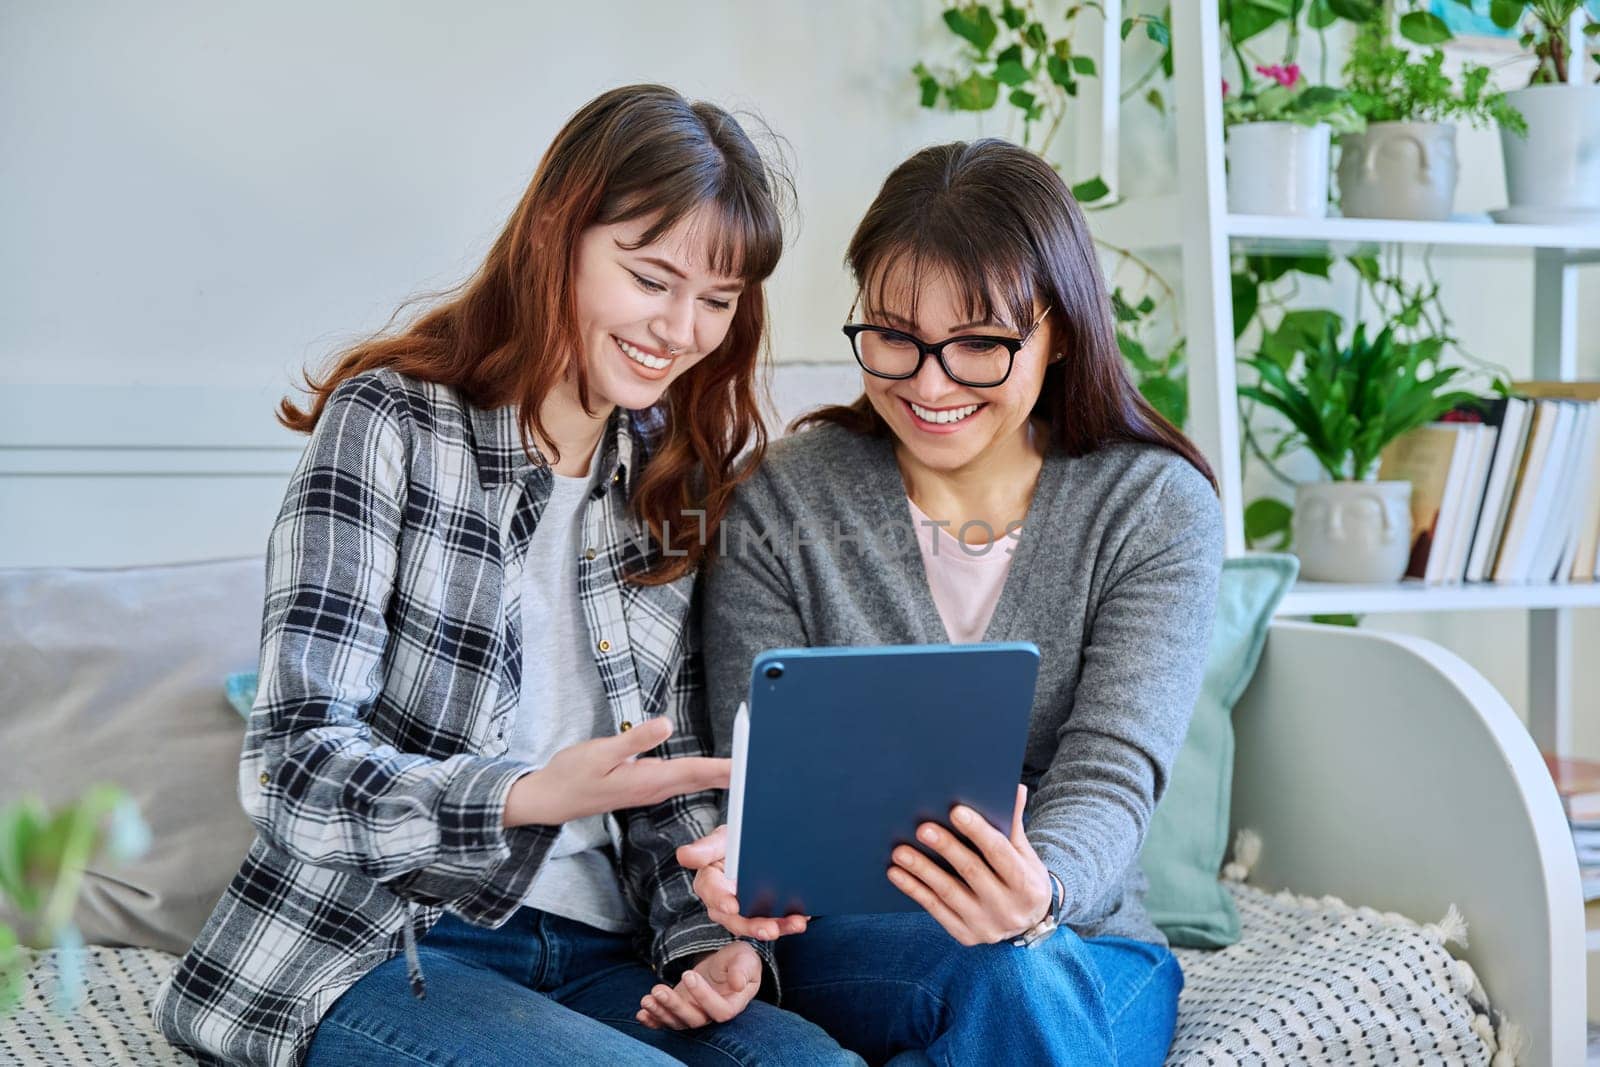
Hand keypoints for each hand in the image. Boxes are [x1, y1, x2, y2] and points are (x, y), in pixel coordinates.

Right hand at [502, 717, 729, 826]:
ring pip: (695, 778)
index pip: (697, 770)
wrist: (552, 799)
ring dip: (722, 773)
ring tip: (750, 765)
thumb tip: (665, 725)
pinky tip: (716, 771)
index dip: (725, 766)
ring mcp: (652, 787)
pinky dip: (704, 773)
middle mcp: (656, 786)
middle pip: (703, 776)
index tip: (751, 764)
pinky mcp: (646, 783)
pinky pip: (683, 778)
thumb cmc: (572, 774)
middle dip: (734, 771)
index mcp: (649, 779)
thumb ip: (634, 739)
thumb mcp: (600, 752)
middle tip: (767, 764)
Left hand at [635, 941, 761, 1029]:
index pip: (720, 1010)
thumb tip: (738, 984)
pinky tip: (641, 1014)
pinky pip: (667, 1021)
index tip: (689, 974)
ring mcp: (695, 1013)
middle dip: (674, 1006)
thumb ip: (743, 970)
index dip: (703, 996)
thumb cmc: (740, 960)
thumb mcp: (745, 958)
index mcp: (733, 1004)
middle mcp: (712, 1013)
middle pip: (694, 1020)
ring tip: (646, 999)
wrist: (727, 963)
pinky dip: (653, 1021)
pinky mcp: (681, 1009)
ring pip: (677, 1021)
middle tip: (658, 990)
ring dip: (660, 1012)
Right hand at [676, 825, 808, 940]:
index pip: (710, 892)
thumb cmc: (734, 841)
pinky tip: (802, 919)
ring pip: (757, 924)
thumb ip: (706, 847)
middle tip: (769, 929)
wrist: (760, 841)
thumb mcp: (722, 838)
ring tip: (795, 924)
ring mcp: (745, 910)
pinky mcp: (764, 913)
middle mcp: (725, 901)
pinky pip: (775, 922)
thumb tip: (683, 855)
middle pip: (735, 918)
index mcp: (710, 881)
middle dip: (753, 925)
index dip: (720, 900)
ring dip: (775, 927)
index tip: (732, 906)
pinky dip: (788, 922)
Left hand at [886, 784, 1052, 945]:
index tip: (955, 811)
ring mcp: (986, 925)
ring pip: (949, 893)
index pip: (999, 852)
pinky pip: (935, 910)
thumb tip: (1014, 788)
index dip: (977, 831)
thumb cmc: (1021, 877)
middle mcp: (1008, 907)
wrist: (1029, 922)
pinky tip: (897, 874)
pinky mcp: (966, 935)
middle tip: (922, 829)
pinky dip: (914, 890)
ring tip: (900, 851)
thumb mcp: (1024, 853)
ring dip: (922, 871)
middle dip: (946, 849)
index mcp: (1026, 883)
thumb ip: (1013, 824)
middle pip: (972, 872)